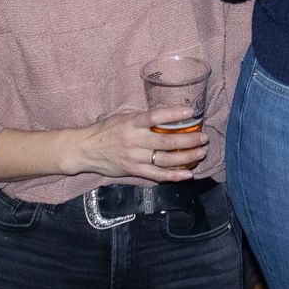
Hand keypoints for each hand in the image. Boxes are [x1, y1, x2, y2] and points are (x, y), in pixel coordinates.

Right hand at [76, 107, 207, 180]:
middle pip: (166, 141)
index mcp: (132, 123)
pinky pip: (157, 175)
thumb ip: (141, 117)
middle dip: (188, 140)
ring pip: (166, 159)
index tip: (190, 113)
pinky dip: (174, 175)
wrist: (85, 150)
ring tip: (201, 153)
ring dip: (186, 157)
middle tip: (204, 137)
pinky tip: (188, 174)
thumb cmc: (105, 130)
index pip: (155, 116)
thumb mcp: (122, 116)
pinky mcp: (134, 170)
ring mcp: (135, 157)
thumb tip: (164, 114)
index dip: (174, 114)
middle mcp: (135, 140)